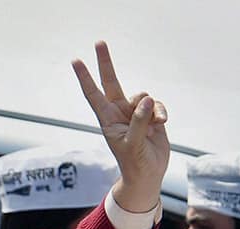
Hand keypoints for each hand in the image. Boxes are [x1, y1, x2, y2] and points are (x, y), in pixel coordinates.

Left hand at [72, 41, 169, 212]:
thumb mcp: (133, 145)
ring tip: (154, 125)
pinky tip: (162, 123)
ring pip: (143, 96)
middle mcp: (120, 113)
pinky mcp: (151, 116)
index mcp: (108, 120)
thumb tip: (148, 99)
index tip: (76, 61)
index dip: (85, 78)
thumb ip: (138, 121)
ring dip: (151, 107)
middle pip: (112, 82)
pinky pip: (157, 105)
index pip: (94, 94)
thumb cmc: (134, 164)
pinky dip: (161, 112)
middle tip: (99, 42)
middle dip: (106, 63)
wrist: (148, 175)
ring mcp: (136, 113)